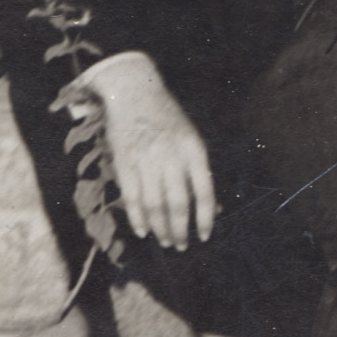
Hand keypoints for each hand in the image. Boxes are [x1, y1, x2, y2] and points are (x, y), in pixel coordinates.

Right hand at [85, 58, 216, 251]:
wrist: (135, 92)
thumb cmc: (167, 117)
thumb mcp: (190, 137)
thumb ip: (198, 170)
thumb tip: (212, 207)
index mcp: (193, 148)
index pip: (204, 191)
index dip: (205, 217)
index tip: (205, 235)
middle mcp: (171, 156)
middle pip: (177, 203)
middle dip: (180, 229)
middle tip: (182, 245)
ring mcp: (146, 160)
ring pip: (154, 206)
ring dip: (160, 228)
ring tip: (165, 241)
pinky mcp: (124, 164)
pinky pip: (132, 199)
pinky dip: (138, 218)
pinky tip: (144, 230)